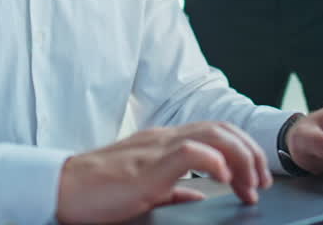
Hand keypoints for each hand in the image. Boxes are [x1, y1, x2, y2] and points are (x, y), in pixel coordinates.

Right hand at [56, 121, 273, 223]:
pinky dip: (213, 162)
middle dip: (250, 155)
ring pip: (212, 134)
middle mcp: (164, 138)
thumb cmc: (97, 192)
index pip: (215, 132)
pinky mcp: (147, 166)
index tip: (256, 180)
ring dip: (240, 159)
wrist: (62, 189)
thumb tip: (198, 194)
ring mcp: (156, 148)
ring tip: (249, 185)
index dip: (244, 151)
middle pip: (221, 128)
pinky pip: (189, 152)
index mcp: (164, 143)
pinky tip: (224, 179)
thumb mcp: (145, 188)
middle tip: (261, 185)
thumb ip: (174, 188)